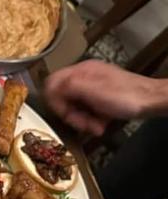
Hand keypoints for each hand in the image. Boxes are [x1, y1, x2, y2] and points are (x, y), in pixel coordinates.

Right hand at [44, 60, 166, 135]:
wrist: (151, 100)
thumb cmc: (127, 96)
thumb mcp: (93, 91)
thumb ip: (68, 86)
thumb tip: (48, 87)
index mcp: (80, 72)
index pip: (52, 83)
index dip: (54, 101)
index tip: (63, 114)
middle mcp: (84, 77)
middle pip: (62, 98)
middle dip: (72, 115)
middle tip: (83, 125)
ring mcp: (93, 87)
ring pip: (74, 107)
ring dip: (82, 120)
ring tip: (96, 126)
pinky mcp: (100, 98)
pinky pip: (86, 110)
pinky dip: (91, 119)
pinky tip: (101, 123)